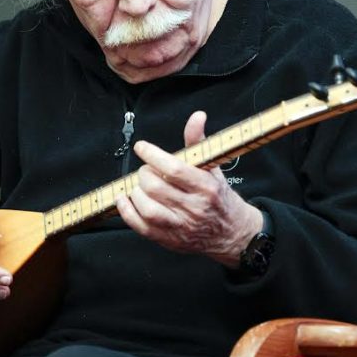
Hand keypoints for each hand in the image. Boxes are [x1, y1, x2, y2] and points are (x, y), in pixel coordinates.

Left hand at [115, 111, 262, 266]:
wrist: (231, 233)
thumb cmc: (219, 197)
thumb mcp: (213, 168)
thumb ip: (198, 142)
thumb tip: (197, 116)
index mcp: (207, 187)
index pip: (174, 169)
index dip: (153, 155)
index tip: (142, 147)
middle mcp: (194, 208)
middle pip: (156, 187)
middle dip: (145, 173)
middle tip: (148, 170)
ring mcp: (181, 226)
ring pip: (147, 207)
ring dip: (136, 192)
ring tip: (141, 185)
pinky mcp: (169, 239)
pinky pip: (141, 226)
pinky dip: (127, 211)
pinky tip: (125, 199)